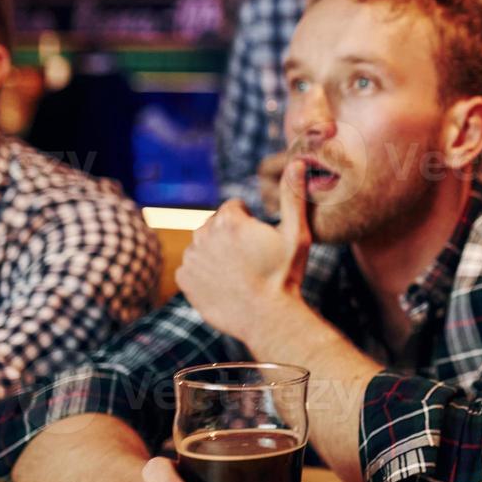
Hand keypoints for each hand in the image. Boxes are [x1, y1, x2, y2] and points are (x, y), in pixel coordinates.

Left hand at [177, 159, 312, 341]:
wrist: (268, 318)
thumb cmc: (285, 275)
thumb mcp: (296, 234)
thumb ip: (292, 196)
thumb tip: (297, 162)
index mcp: (229, 220)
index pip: (233, 206)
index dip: (250, 221)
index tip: (261, 240)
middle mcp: (204, 235)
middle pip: (215, 224)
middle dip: (230, 234)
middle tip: (251, 257)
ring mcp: (191, 259)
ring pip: (202, 244)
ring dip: (215, 252)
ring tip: (239, 272)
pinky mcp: (184, 280)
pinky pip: (191, 267)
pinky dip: (204, 272)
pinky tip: (224, 283)